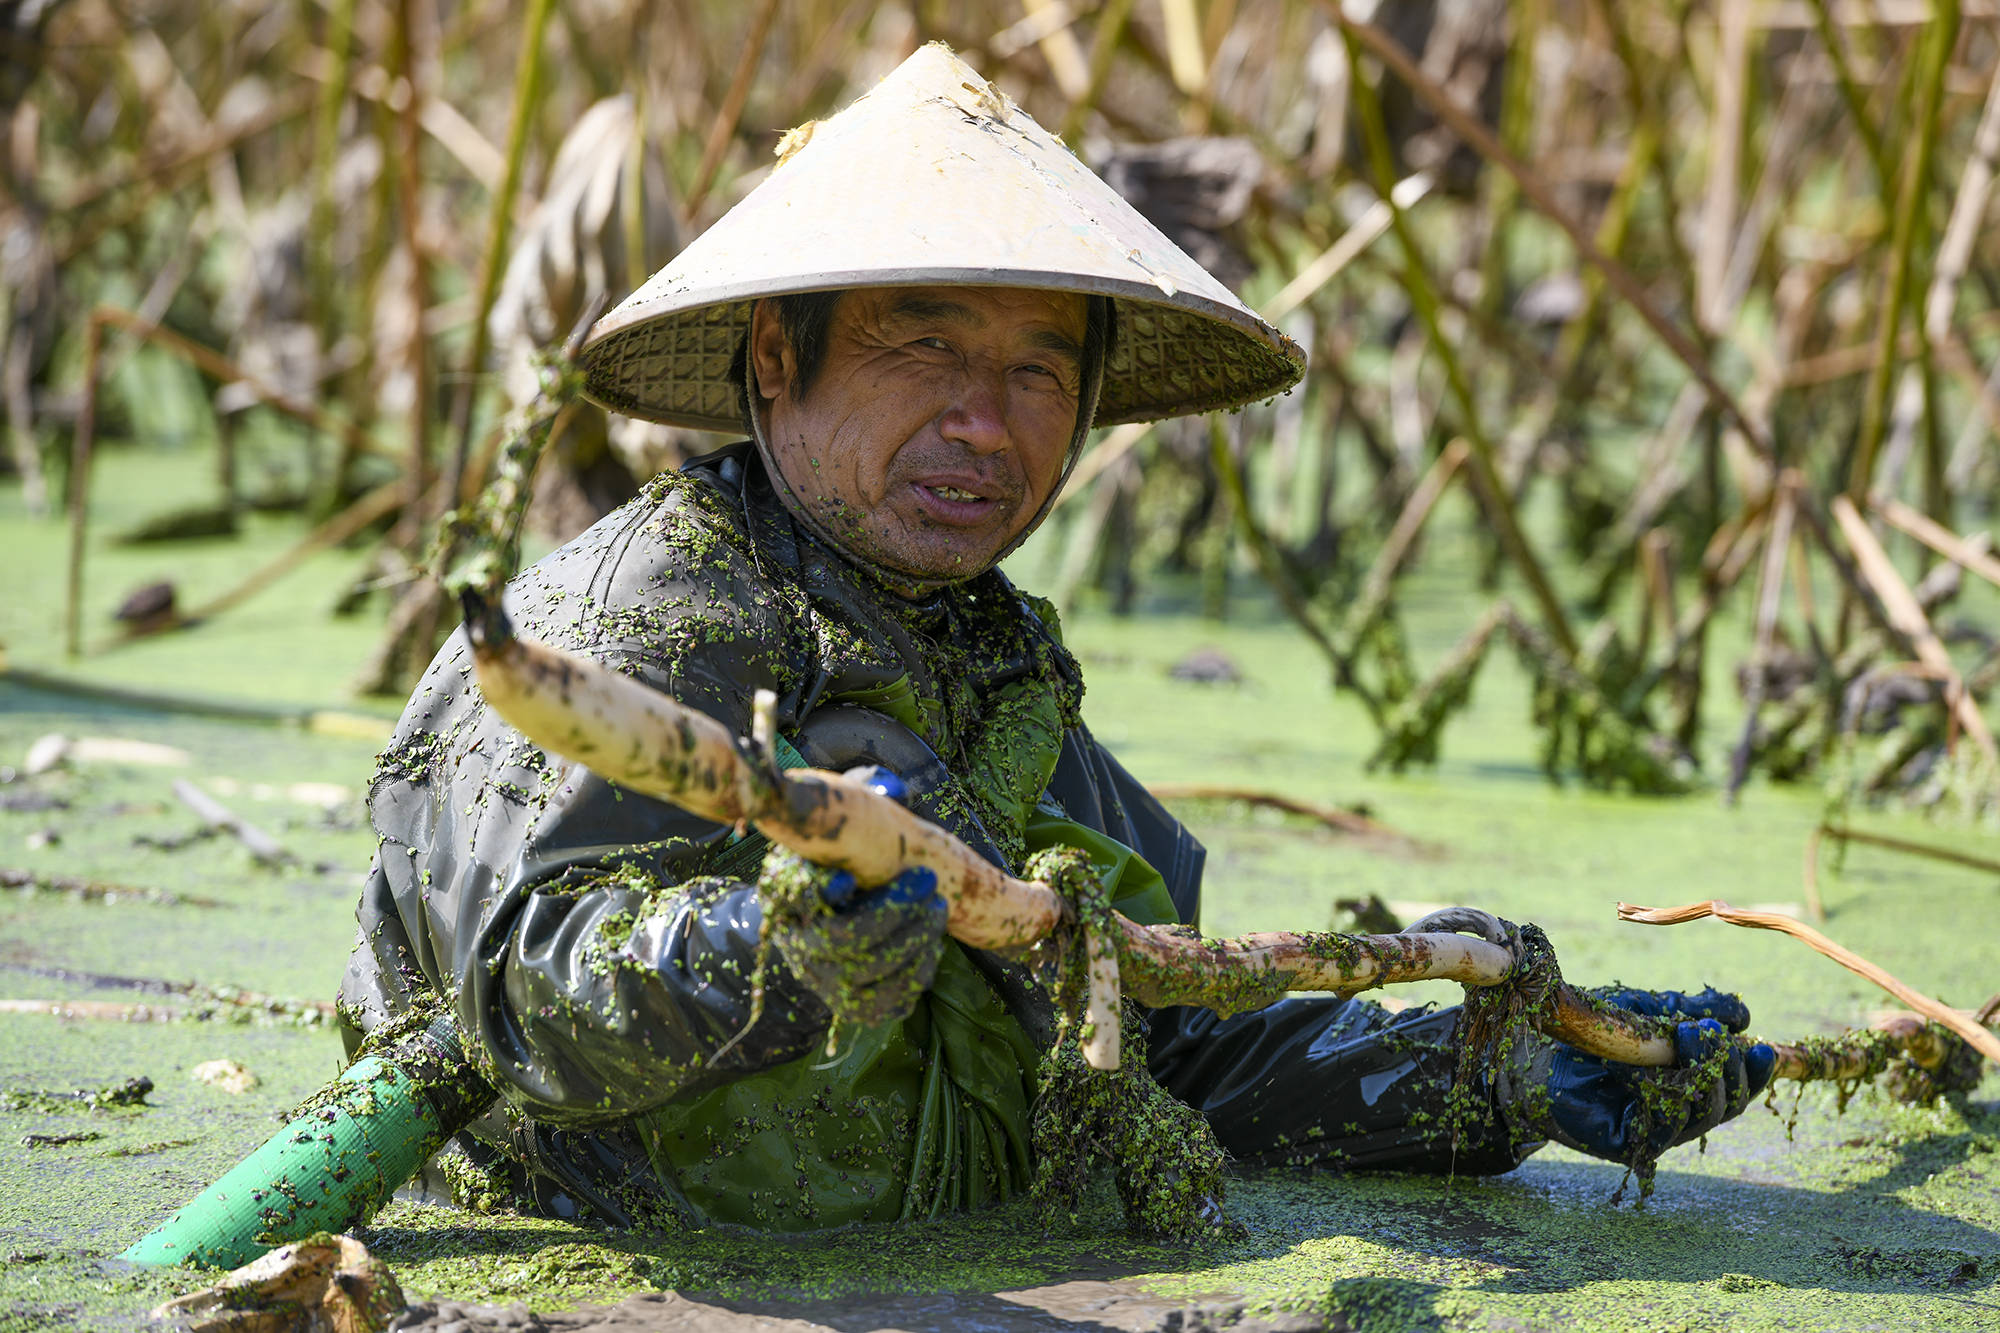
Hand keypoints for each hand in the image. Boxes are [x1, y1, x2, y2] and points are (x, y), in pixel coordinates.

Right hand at [763, 766, 948, 1029]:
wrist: (837, 916)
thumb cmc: (841, 863)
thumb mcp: (837, 833)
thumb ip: (850, 810)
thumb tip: (881, 787)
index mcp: (785, 897)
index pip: (796, 898)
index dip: (819, 893)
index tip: (848, 879)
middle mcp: (798, 944)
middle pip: (842, 940)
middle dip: (892, 910)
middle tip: (927, 882)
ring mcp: (824, 981)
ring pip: (868, 974)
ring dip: (912, 941)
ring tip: (936, 909)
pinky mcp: (852, 1005)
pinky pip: (886, 1003)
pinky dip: (915, 976)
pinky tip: (930, 947)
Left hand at [1503, 986, 1776, 1164]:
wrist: (1532, 1047)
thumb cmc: (1588, 1028)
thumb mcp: (1645, 1010)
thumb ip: (1691, 1010)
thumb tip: (1743, 1015)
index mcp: (1687, 1080)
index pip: (1736, 1086)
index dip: (1755, 1071)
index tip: (1761, 1046)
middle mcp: (1676, 1110)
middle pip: (1727, 1105)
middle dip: (1730, 1070)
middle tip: (1709, 1034)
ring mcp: (1653, 1130)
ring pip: (1700, 1116)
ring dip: (1700, 1076)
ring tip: (1684, 1039)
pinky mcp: (1626, 1143)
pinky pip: (1660, 1125)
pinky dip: (1661, 1093)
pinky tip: (1646, 1066)